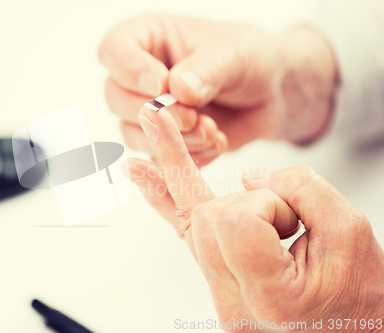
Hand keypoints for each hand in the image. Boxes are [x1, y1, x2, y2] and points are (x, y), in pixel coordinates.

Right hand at [99, 15, 337, 165]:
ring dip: (172, 140)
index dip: (130, 70)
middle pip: (116, 97)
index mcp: (149, 39)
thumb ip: (206, 69)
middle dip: (154, 114)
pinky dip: (187, 157)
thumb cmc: (250, 60)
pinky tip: (216, 143)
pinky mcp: (163, 140)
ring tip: (212, 131)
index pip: (115, 50)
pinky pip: (158, 156)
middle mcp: (141, 76)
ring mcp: (150, 110)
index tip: (160, 84)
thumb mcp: (235, 55)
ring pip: (133, 132)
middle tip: (191, 118)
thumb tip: (177, 89)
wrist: (270, 94)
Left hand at [126, 105, 383, 331]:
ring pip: (190, 220)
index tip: (295, 221)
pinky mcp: (217, 282)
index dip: (266, 203)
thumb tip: (249, 177)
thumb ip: (300, 189)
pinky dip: (164, 197)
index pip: (236, 222)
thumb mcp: (350, 231)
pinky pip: (186, 234)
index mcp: (269, 296)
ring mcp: (220, 295)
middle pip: (205, 219)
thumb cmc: (358, 293)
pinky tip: (140, 172)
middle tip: (288, 225)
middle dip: (247, 203)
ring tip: (230, 184)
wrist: (357, 331)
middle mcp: (234, 301)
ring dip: (228, 203)